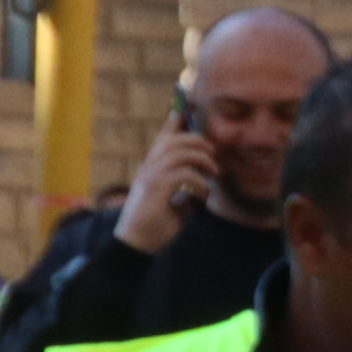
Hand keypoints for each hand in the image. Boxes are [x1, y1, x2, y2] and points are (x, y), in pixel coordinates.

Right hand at [115, 120, 219, 253]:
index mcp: (151, 168)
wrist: (137, 243)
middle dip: (199, 142)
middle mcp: (148, 167)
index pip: (163, 138)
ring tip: (214, 174)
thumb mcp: (175, 200)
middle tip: (214, 156)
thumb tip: (206, 179)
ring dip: (203, 161)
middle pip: (175, 140)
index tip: (184, 108)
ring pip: (181, 153)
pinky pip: (185, 175)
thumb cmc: (157, 223)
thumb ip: (185, 186)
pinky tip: (201, 197)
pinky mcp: (155, 188)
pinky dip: (200, 184)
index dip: (174, 122)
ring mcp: (150, 176)